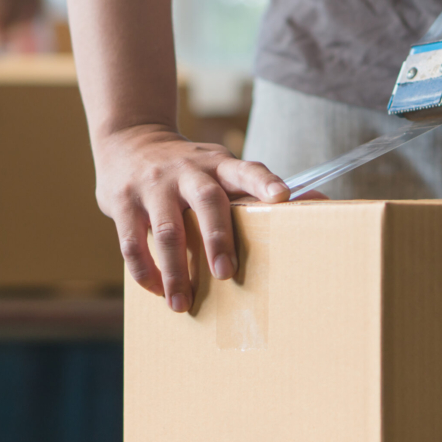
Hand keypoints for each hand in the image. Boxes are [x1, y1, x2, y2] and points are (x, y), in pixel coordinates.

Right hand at [94, 124, 289, 312]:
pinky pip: (131, 241)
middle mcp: (187, 171)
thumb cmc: (188, 166)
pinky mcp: (123, 201)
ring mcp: (153, 185)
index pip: (246, 169)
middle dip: (218, 239)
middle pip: (207, 202)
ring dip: (175, 270)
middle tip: (226, 274)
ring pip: (166, 230)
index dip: (264, 182)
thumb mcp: (219, 165)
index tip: (281, 197)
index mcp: (217, 164)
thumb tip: (318, 201)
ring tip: (182, 303)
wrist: (130, 138)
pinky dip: (145, 271)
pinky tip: (156, 290)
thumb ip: (253, 187)